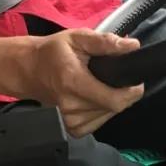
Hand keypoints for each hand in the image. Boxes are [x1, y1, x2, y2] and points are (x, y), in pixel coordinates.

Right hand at [17, 29, 143, 137]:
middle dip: (121, 91)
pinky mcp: (72, 129)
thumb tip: (132, 46)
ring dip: (111, 100)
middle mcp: (70, 105)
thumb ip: (105, 42)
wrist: (31, 70)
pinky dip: (102, 110)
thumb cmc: (53, 52)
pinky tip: (93, 97)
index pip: (114, 99)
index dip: (131, 91)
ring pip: (109, 115)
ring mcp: (70, 120)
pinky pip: (99, 122)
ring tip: (99, 84)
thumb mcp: (78, 37)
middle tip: (111, 76)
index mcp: (73, 81)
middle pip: (114, 107)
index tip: (134, 80)